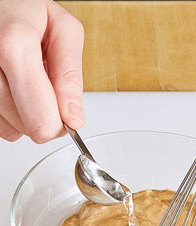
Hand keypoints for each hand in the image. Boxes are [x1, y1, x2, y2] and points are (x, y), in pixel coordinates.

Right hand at [0, 0, 83, 142]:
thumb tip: (73, 118)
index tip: (66, 114)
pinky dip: (12, 114)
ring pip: (11, 129)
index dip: (59, 124)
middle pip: (28, 128)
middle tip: (48, 91)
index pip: (41, 121)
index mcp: (14, 47)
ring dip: (27, 114)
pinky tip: (15, 89)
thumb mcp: (64, 30)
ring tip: (28, 82)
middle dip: (45, 116)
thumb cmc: (25, 9)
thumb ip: (70, 76)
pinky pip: (0, 125)